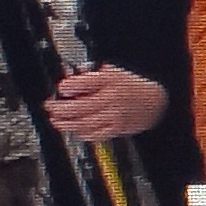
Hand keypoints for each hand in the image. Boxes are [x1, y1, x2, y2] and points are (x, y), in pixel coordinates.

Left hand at [50, 66, 171, 146]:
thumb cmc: (131, 86)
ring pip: (84, 123)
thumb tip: (70, 75)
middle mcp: (111, 98)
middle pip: (80, 106)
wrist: (154, 102)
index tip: (59, 88)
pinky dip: (82, 132)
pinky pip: (95, 134)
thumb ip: (91, 73)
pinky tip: (75, 129)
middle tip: (50, 107)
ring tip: (56, 121)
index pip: (84, 83)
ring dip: (66, 123)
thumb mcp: (112, 71)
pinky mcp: (116, 129)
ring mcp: (114, 115)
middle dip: (60, 108)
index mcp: (110, 80)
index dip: (67, 86)